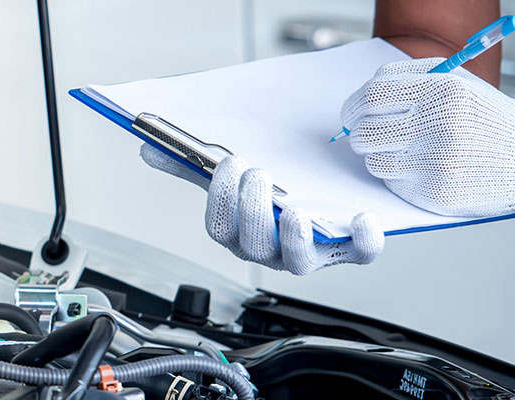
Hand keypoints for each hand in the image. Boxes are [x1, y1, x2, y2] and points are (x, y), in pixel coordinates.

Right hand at [140, 144, 383, 274]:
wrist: (319, 198)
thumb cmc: (271, 192)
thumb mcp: (232, 177)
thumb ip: (194, 167)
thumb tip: (151, 149)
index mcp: (240, 232)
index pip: (219, 227)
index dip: (220, 198)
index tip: (228, 161)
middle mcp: (271, 249)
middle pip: (252, 246)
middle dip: (252, 211)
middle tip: (258, 174)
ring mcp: (310, 252)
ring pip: (298, 260)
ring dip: (294, 237)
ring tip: (296, 210)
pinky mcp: (346, 249)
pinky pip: (359, 254)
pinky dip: (363, 240)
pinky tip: (363, 217)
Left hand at [341, 57, 514, 216]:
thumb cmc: (485, 116)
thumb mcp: (454, 80)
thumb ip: (406, 80)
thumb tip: (359, 102)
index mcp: (442, 92)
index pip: (373, 96)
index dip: (353, 106)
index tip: (350, 113)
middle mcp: (438, 128)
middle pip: (365, 132)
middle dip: (358, 133)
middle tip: (366, 133)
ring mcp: (436, 165)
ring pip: (374, 162)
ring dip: (378, 155)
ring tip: (403, 149)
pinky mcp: (434, 195)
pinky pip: (393, 183)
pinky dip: (398, 175)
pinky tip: (422, 167)